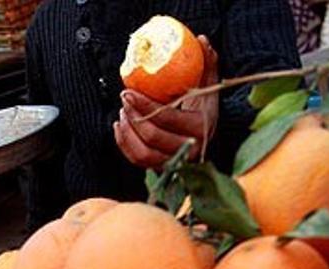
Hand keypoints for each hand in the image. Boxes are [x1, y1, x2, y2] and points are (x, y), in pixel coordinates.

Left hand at [114, 35, 219, 167]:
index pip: (167, 118)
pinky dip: (124, 144)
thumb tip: (201, 40)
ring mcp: (176, 162)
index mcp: (201, 127)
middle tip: (124, 99)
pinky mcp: (162, 167)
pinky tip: (120, 126)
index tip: (129, 91)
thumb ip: (207, 63)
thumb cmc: (204, 105)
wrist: (206, 132)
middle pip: (153, 137)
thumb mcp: (208, 85)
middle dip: (134, 117)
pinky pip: (138, 161)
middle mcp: (190, 150)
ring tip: (123, 113)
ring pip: (144, 154)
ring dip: (127, 133)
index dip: (144, 105)